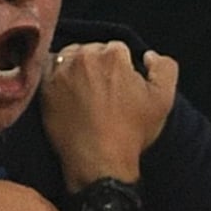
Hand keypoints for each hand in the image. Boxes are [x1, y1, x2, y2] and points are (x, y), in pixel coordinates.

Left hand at [40, 41, 178, 191]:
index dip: (122, 66)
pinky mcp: (45, 87)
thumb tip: (148, 55)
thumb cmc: (132, 132)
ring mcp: (61, 72)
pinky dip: (56, 75)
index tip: (121, 85)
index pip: (117, 49)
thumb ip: (164, 68)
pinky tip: (64, 91)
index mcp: (113, 56)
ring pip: (70, 56)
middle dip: (98, 65)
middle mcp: (84, 57)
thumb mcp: (163, 100)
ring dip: (77, 67)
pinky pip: (48, 69)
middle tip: (103, 90)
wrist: (99, 162)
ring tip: (84, 91)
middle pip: (92, 50)